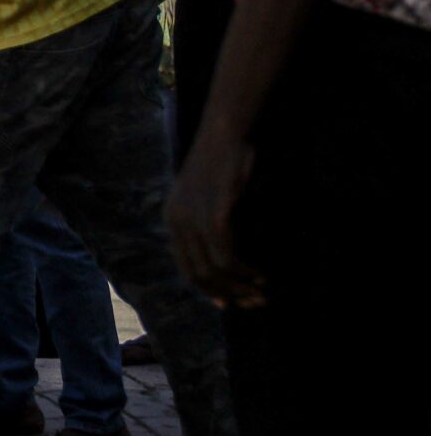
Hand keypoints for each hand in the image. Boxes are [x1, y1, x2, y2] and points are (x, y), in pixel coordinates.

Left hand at [166, 130, 264, 305]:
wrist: (224, 131)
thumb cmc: (223, 161)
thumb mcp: (205, 193)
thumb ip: (205, 219)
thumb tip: (221, 251)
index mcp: (172, 218)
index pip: (185, 267)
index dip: (208, 290)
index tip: (230, 303)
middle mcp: (177, 221)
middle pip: (198, 274)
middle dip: (227, 294)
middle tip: (253, 304)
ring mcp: (193, 218)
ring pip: (214, 269)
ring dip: (240, 286)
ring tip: (261, 293)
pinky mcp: (214, 214)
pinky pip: (227, 254)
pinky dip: (245, 270)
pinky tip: (261, 274)